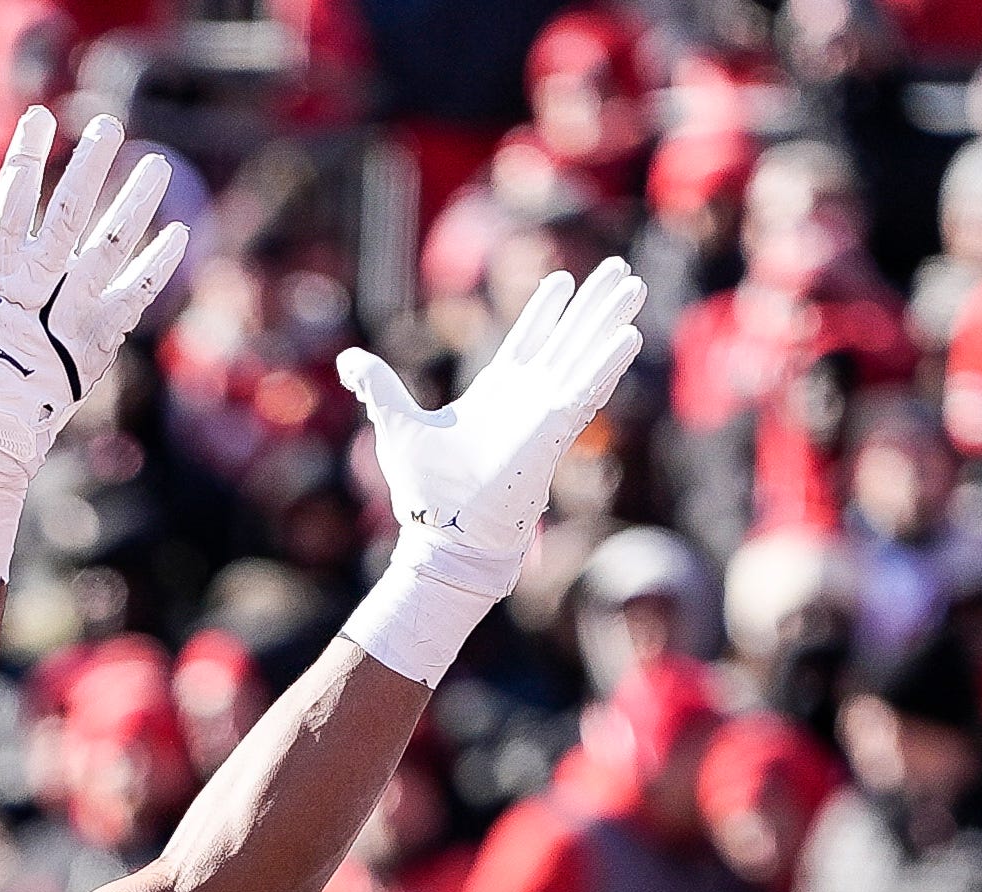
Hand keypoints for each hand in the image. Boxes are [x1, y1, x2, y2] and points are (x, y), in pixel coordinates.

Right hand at [0, 110, 189, 573]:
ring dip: (134, 204)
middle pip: (67, 212)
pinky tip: (177, 234)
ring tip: (157, 165)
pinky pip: (134, 296)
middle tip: (110, 124)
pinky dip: (156, 267)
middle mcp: (37, 283)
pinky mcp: (98, 339)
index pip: (11, 200)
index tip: (39, 116)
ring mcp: (70, 310)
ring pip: (109, 246)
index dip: (27, 156)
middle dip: (89, 166)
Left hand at [340, 259, 650, 605]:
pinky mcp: (553, 430)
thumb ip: (379, 387)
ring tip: (634, 285)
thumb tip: (347, 360)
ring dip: (610, 320)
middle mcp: (528, 396)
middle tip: (620, 269)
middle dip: (593, 303)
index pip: (528, 339)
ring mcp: (545, 411)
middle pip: (568, 337)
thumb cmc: (425, 490)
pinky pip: (587, 390)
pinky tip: (629, 334)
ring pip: (586, 354)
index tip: (562, 279)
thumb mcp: (396, 424)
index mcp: (497, 391)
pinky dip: (607, 362)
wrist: (444, 533)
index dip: (546, 309)